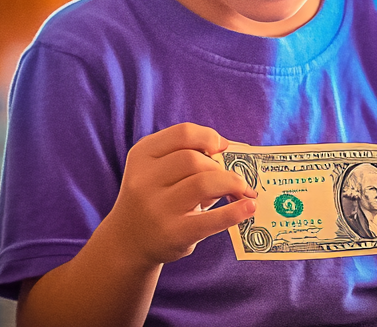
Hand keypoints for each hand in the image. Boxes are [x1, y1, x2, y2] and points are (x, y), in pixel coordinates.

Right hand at [100, 123, 257, 266]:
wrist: (129, 242)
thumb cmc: (157, 198)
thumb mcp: (159, 171)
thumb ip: (190, 155)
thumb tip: (235, 150)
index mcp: (142, 156)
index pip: (183, 134)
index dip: (208, 137)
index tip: (221, 147)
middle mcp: (143, 181)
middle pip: (194, 159)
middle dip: (220, 166)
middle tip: (232, 178)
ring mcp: (156, 209)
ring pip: (203, 183)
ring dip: (231, 183)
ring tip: (242, 191)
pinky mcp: (172, 234)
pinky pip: (209, 220)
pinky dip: (234, 212)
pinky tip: (248, 207)